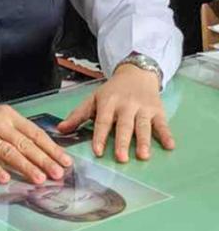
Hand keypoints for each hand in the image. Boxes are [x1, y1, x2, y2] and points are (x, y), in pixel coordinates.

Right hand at [0, 93, 71, 183]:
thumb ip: (12, 130)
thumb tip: (37, 148)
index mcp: (7, 114)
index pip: (34, 132)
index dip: (50, 147)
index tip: (65, 160)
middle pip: (25, 143)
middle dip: (44, 159)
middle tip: (59, 174)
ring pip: (9, 152)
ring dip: (26, 166)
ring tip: (40, 179)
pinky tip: (5, 179)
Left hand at [57, 64, 174, 162]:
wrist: (136, 72)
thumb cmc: (112, 91)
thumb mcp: (94, 99)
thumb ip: (78, 115)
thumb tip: (60, 129)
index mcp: (108, 102)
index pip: (103, 121)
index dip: (100, 136)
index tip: (97, 151)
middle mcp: (126, 105)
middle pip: (124, 125)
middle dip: (122, 142)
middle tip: (121, 158)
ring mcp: (143, 107)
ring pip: (143, 125)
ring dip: (144, 141)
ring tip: (143, 155)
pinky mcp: (157, 110)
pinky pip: (162, 123)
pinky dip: (166, 134)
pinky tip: (170, 146)